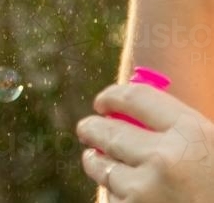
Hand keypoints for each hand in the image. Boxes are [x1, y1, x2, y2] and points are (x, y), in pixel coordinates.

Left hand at [77, 83, 213, 201]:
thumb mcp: (212, 146)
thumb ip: (176, 129)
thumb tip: (127, 109)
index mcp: (191, 132)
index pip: (133, 97)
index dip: (112, 97)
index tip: (104, 103)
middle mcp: (165, 158)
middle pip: (106, 130)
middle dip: (92, 128)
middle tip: (87, 128)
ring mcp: (146, 190)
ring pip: (101, 165)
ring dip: (96, 160)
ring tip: (95, 158)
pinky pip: (111, 197)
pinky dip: (114, 194)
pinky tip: (127, 194)